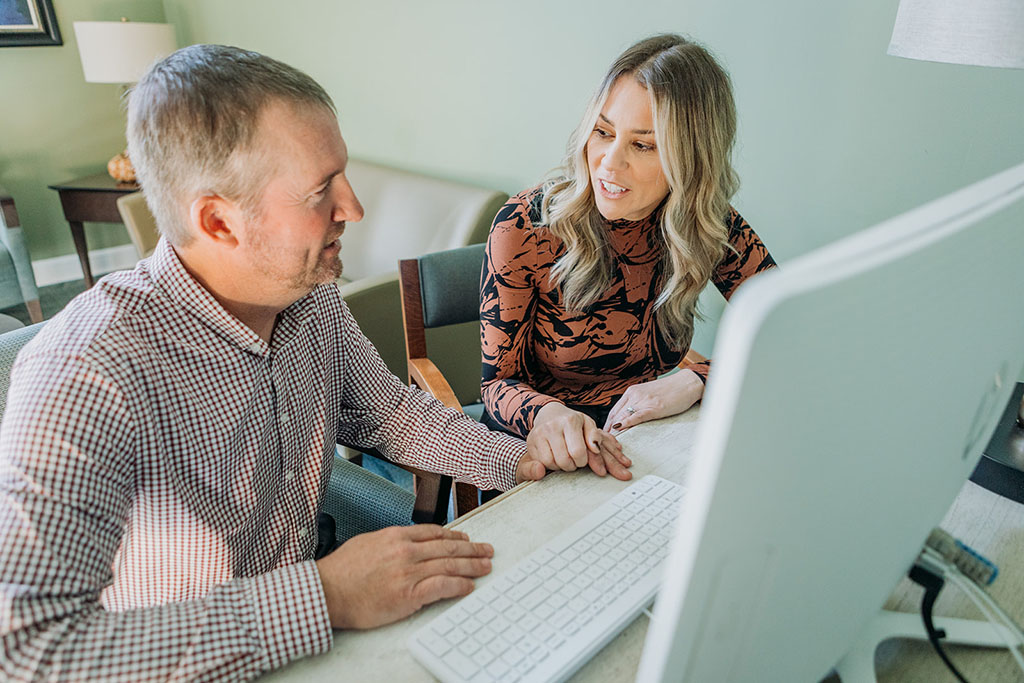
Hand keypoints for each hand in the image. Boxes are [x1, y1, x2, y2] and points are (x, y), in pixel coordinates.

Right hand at [316, 525, 493, 629]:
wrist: (327, 591)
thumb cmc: (341, 571)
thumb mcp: (367, 543)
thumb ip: (390, 542)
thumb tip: (405, 543)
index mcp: (396, 536)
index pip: (434, 533)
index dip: (454, 536)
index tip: (466, 540)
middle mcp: (406, 550)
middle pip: (448, 547)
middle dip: (471, 549)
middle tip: (486, 550)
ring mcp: (409, 572)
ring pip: (450, 565)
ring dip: (472, 566)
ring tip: (485, 566)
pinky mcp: (409, 594)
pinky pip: (442, 586)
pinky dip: (458, 585)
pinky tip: (468, 586)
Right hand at [526, 402, 631, 480]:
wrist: (548, 413)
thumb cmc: (572, 422)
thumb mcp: (588, 425)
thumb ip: (596, 438)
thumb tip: (596, 451)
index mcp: (570, 421)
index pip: (578, 452)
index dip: (583, 461)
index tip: (583, 459)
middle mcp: (553, 426)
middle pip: (565, 461)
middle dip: (572, 465)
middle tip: (574, 460)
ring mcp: (539, 433)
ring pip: (552, 463)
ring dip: (561, 466)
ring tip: (564, 457)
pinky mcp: (530, 441)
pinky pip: (541, 463)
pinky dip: (550, 465)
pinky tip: (554, 457)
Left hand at [604, 370, 703, 433]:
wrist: (686, 383)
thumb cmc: (670, 391)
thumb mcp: (648, 395)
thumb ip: (637, 404)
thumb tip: (627, 418)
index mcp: (632, 392)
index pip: (614, 410)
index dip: (606, 424)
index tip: (602, 434)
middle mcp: (634, 395)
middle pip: (615, 414)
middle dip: (607, 429)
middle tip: (601, 441)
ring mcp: (643, 400)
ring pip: (623, 416)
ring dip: (614, 429)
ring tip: (607, 441)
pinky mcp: (654, 407)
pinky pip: (636, 416)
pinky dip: (626, 423)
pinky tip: (619, 429)